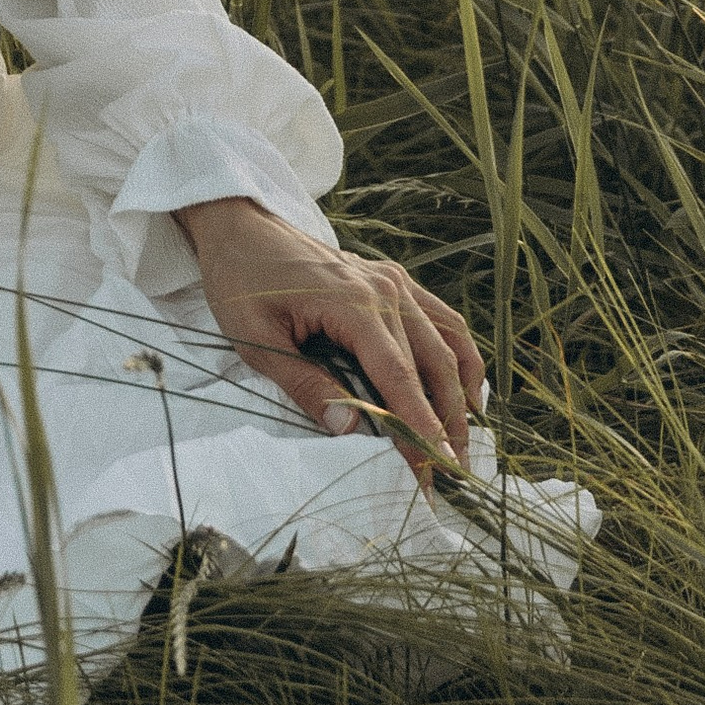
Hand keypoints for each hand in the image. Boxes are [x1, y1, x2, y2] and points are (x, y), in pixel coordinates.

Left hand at [181, 198, 484, 477]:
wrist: (241, 228)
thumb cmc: (240, 283)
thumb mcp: (256, 340)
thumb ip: (303, 384)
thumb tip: (349, 431)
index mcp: (352, 303)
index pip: (398, 377)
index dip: (420, 427)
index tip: (435, 470)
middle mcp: (386, 289)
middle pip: (433, 366)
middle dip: (447, 425)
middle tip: (451, 477)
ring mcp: (395, 282)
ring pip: (447, 345)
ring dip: (460, 397)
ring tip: (459, 446)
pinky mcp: (395, 281)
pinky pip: (442, 321)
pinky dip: (459, 358)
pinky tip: (464, 393)